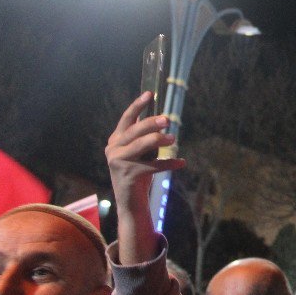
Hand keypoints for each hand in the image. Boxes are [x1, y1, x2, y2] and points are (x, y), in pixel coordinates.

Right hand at [105, 91, 185, 263]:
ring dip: (159, 141)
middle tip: (167, 120)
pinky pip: (153, 166)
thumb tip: (163, 120)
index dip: (138, 106)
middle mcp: (113, 149)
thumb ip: (146, 137)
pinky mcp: (129, 175)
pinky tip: (182, 162)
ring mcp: (118, 162)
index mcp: (116, 139)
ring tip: (174, 140)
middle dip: (151, 123)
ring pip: (141, 145)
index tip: (150, 93)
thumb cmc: (138, 171)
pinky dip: (169, 163)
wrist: (131, 201)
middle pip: (134, 130)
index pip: (126, 119)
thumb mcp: (140, 151)